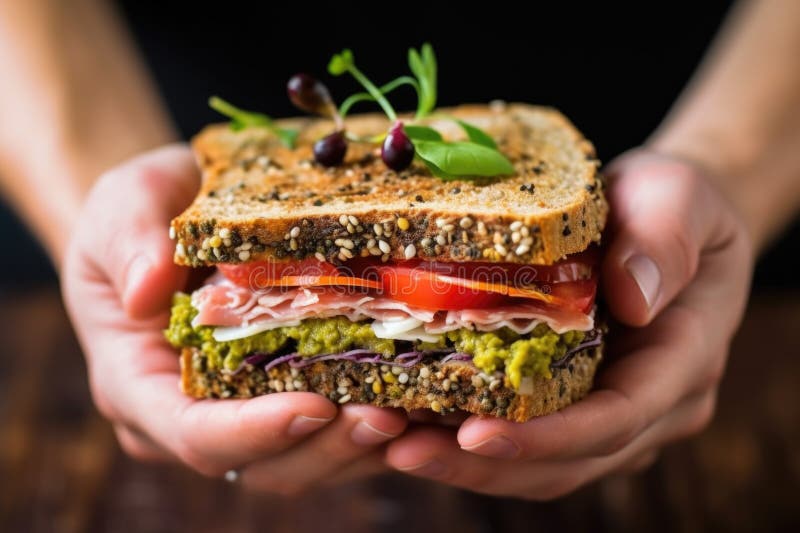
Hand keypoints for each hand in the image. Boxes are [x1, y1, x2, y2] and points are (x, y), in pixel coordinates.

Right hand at [62, 145, 405, 493]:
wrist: (176, 216)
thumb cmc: (144, 212)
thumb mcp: (125, 203)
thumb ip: (129, 241)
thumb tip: (144, 293)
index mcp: (139, 383)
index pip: (193, 432)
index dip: (253, 432)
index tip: (312, 407)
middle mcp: (191, 415)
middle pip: (260, 463)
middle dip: (325, 446)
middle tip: (388, 413)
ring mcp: (241, 414)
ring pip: (304, 459)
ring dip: (359, 445)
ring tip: (416, 411)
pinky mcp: (286, 400)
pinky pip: (331, 433)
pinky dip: (376, 426)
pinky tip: (420, 400)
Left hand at [382, 149, 752, 498]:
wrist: (667, 219)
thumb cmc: (673, 203)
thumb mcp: (678, 198)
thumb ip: (665, 239)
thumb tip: (632, 297)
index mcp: (681, 361)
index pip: (616, 419)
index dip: (547, 437)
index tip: (475, 434)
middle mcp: (650, 404)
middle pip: (567, 461)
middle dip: (485, 465)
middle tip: (404, 451)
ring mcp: (611, 410)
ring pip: (541, 465)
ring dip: (467, 466)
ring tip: (394, 446)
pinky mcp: (575, 402)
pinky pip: (526, 437)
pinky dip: (470, 442)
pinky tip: (414, 424)